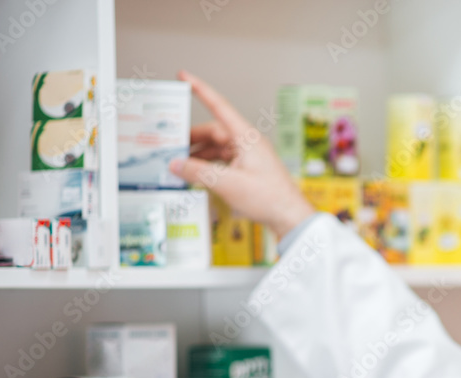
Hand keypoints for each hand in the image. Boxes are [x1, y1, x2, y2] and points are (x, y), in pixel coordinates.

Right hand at [168, 70, 314, 239]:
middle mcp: (248, 143)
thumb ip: (198, 172)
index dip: (200, 90)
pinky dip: (209, 165)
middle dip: (192, 138)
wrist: (290, 218)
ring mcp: (250, 156)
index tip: (184, 76)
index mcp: (247, 137)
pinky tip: (197, 174)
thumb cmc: (270, 198)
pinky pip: (224, 160)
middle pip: (214, 132)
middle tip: (171, 145)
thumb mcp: (228, 184)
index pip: (219, 107)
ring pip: (218, 147)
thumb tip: (176, 164)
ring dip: (199, 154)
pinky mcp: (250, 170)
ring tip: (180, 163)